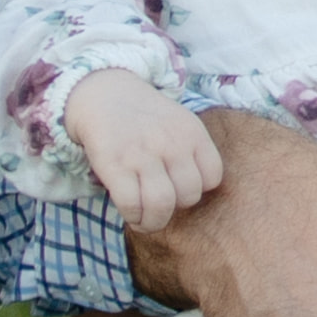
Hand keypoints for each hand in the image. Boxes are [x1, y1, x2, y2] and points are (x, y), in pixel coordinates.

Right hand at [66, 67, 227, 234]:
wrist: (103, 94)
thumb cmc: (145, 119)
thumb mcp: (179, 124)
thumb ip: (192, 154)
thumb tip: (194, 197)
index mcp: (192, 133)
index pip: (212, 178)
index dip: (197, 189)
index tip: (179, 189)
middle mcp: (171, 143)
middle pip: (189, 196)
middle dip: (175, 208)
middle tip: (160, 206)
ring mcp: (142, 153)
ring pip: (162, 205)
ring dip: (153, 221)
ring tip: (146, 220)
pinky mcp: (115, 164)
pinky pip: (131, 204)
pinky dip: (132, 216)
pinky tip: (130, 213)